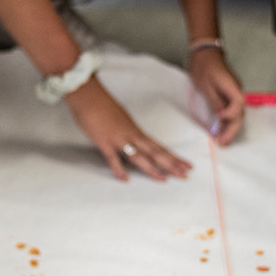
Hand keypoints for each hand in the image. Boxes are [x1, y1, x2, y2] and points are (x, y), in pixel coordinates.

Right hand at [67, 76, 191, 182]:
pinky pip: (113, 159)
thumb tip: (134, 141)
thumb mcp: (122, 120)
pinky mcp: (105, 142)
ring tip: (164, 179)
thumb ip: (128, 132)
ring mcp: (119, 139)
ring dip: (152, 168)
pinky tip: (125, 180)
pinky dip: (119, 169)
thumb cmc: (103, 106)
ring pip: (139, 156)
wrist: (89, 96)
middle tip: (185, 174)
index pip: (159, 147)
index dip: (173, 157)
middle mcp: (132, 135)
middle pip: (155, 153)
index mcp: (137, 131)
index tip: (186, 165)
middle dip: (171, 164)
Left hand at [188, 47, 244, 145]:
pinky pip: (232, 111)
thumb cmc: (204, 68)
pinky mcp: (229, 95)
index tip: (219, 118)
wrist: (204, 54)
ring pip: (237, 114)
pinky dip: (228, 121)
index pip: (238, 104)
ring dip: (230, 128)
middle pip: (239, 113)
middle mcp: (237, 91)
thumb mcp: (206, 85)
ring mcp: (234, 93)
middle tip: (223, 143)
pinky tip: (222, 130)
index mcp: (233, 87)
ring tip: (223, 141)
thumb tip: (221, 116)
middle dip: (232, 129)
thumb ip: (215, 101)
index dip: (230, 114)